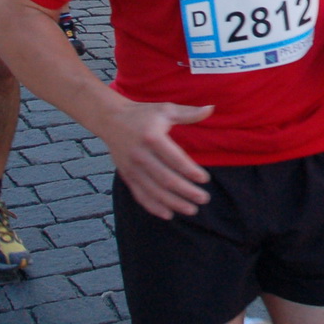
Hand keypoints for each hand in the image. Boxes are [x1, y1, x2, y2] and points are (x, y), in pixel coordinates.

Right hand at [100, 101, 213, 219]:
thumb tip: (212, 109)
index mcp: (152, 137)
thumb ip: (189, 113)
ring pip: (153, 191)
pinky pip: (140, 195)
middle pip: (165, 179)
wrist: (111, 119)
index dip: (190, 171)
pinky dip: (153, 207)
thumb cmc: (143, 114)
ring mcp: (131, 167)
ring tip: (192, 210)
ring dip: (173, 203)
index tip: (205, 179)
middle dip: (186, 191)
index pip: (174, 159)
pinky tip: (169, 214)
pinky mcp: (126, 175)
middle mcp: (140, 154)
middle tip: (204, 199)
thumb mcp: (166, 109)